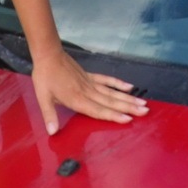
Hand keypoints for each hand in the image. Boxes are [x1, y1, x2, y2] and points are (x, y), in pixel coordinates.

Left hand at [28, 44, 148, 135]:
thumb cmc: (45, 77)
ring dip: (128, 98)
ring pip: (112, 92)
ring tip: (142, 103)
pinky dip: (118, 83)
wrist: (48, 54)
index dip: (114, 115)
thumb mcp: (42, 98)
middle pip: (111, 102)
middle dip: (128, 108)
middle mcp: (87, 92)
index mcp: (77, 99)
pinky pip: (107, 80)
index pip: (99, 110)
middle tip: (144, 112)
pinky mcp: (90, 76)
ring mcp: (90, 83)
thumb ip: (49, 115)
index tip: (128, 119)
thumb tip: (52, 132)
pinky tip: (129, 87)